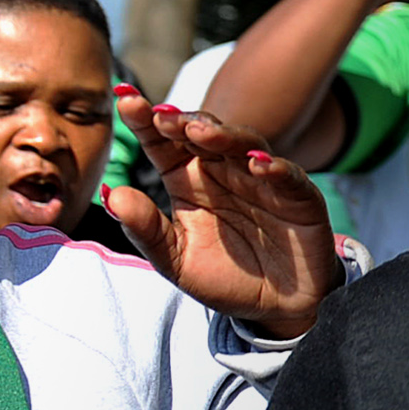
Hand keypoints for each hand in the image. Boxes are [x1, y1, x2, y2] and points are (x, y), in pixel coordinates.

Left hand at [105, 87, 341, 335]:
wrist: (273, 308)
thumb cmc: (221, 276)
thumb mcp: (173, 258)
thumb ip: (144, 229)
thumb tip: (110, 194)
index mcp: (187, 179)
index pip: (163, 143)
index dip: (145, 121)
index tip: (125, 101)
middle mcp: (222, 171)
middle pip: (202, 134)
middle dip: (182, 122)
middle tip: (161, 116)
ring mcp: (261, 180)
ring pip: (242, 144)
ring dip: (222, 135)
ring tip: (199, 132)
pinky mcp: (298, 198)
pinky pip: (287, 176)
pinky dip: (274, 167)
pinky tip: (256, 163)